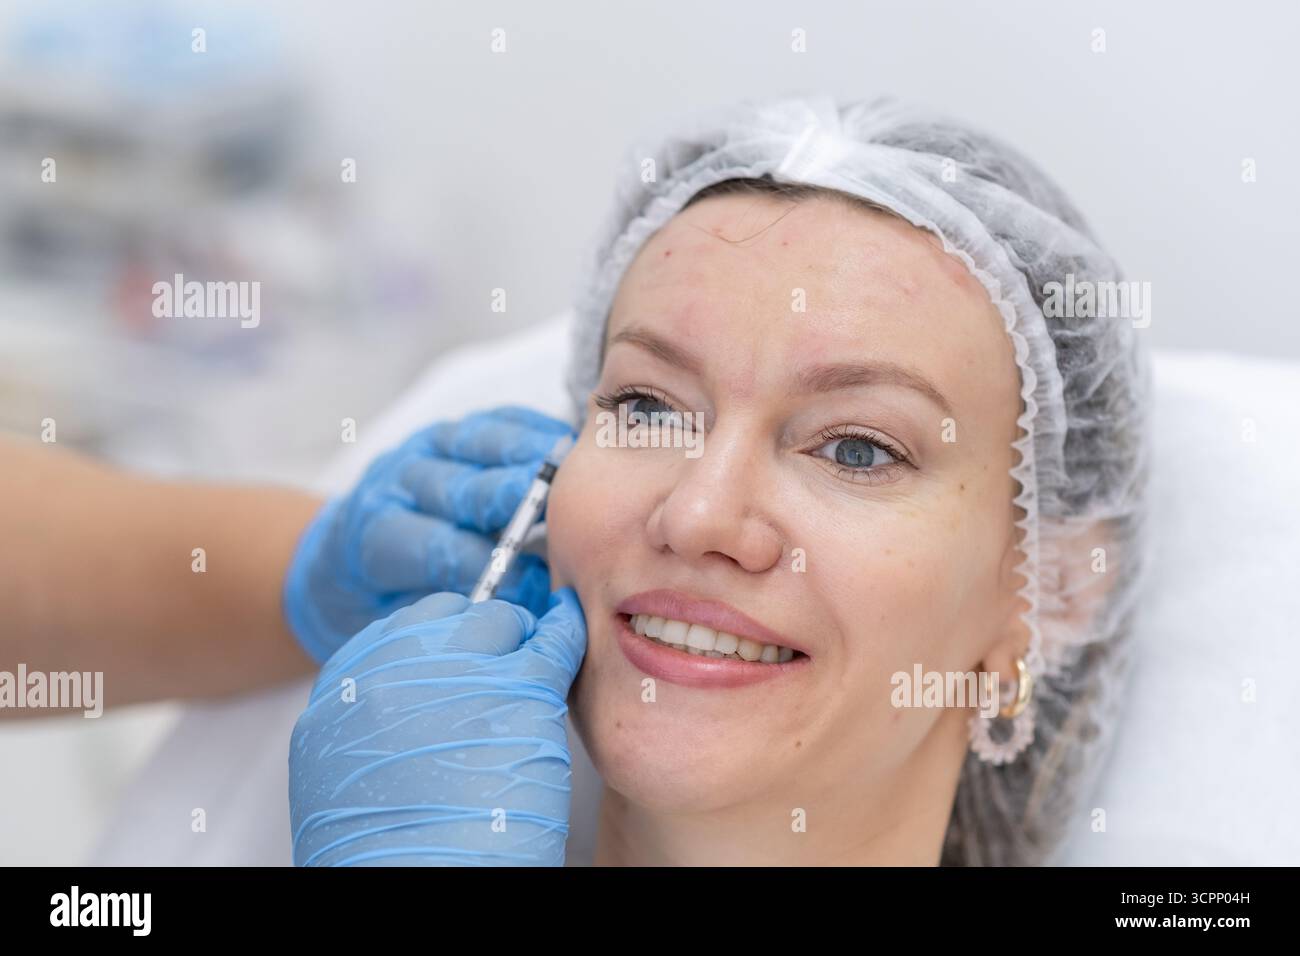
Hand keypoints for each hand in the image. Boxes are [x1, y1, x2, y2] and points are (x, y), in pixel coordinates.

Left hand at [282, 406, 574, 663]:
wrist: (344, 556)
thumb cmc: (386, 596)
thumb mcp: (406, 615)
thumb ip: (462, 606)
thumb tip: (533, 603)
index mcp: (379, 536)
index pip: (438, 546)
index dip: (490, 562)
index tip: (535, 579)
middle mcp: (397, 484)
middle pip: (465, 488)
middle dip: (518, 502)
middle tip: (568, 513)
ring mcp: (424, 450)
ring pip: (482, 444)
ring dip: (533, 457)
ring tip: (576, 472)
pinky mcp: (452, 431)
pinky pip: (499, 420)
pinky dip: (535, 430)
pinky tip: (565, 442)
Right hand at [289, 588, 586, 865]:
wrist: (420, 884)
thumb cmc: (388, 854)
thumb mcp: (342, 775)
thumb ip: (372, 719)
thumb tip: (408, 700)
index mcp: (344, 689)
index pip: (399, 632)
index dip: (438, 642)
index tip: (458, 654)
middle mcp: (397, 667)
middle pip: (450, 620)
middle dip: (479, 636)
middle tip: (501, 662)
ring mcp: (459, 671)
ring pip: (499, 624)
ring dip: (518, 641)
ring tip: (534, 659)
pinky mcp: (519, 688)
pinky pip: (551, 641)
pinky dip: (564, 634)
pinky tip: (568, 629)